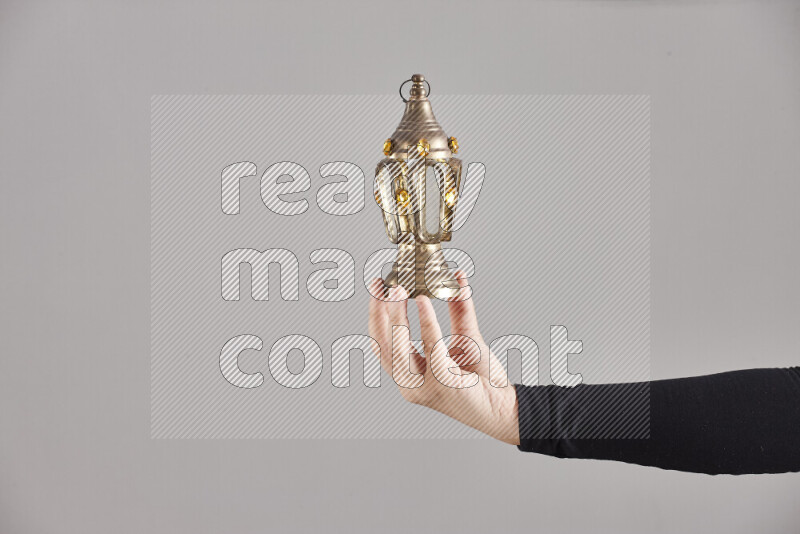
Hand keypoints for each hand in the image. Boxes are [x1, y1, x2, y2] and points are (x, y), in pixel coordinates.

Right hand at [367, 272, 519, 444]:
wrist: (504, 407)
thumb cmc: (482, 380)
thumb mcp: (465, 338)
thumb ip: (458, 309)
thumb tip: (457, 278)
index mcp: (409, 374)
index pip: (381, 343)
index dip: (376, 314)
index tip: (377, 287)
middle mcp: (409, 384)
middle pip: (382, 345)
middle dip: (379, 312)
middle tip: (382, 284)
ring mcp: (423, 387)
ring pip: (398, 348)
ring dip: (396, 315)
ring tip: (399, 290)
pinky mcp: (442, 383)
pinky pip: (430, 346)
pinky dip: (425, 321)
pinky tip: (423, 301)